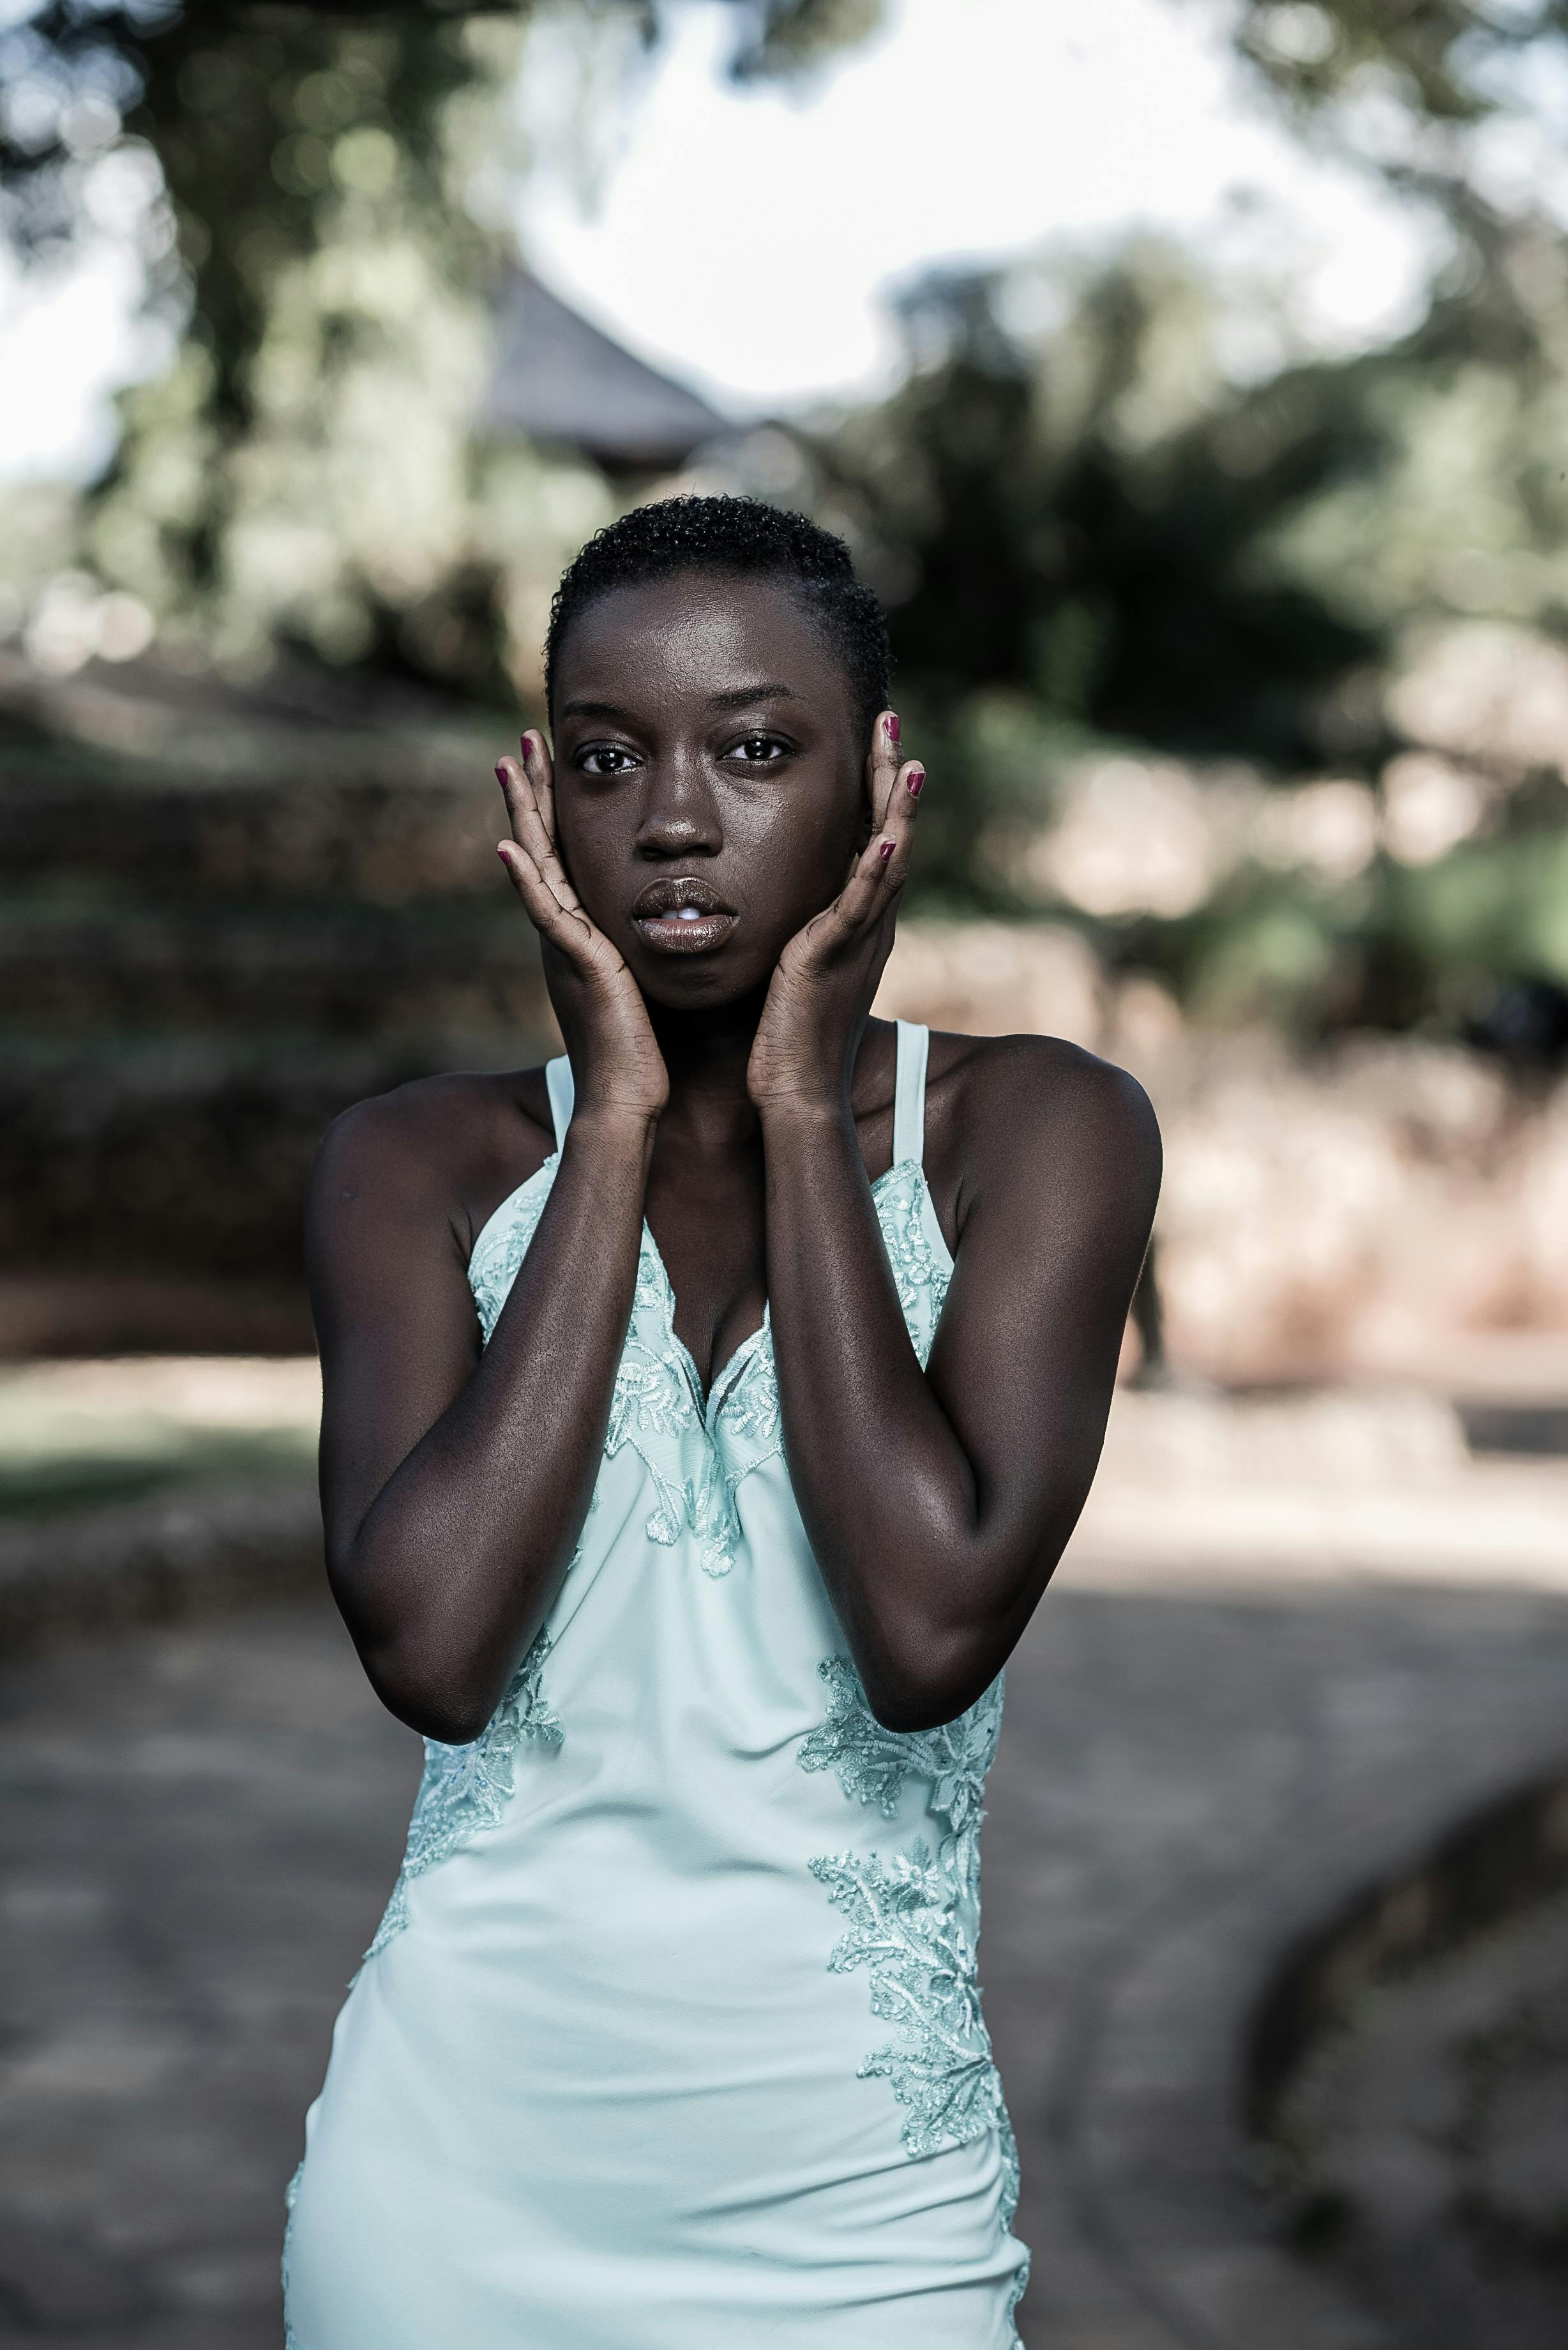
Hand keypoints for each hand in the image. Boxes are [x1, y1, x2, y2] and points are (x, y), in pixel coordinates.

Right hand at [496, 735, 667, 1125]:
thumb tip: (666, 923)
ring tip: (509, 765)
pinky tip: (509, 847)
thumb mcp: (641, 981)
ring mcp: (565, 946)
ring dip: (522, 815)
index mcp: (583, 931)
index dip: (558, 808)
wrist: (629, 1097)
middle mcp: (566, 931)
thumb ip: (640, 949)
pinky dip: (526, 881)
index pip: (566, 854)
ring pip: (538, 866)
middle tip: (525, 739)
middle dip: (534, 792)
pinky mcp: (576, 965)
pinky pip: (545, 914)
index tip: (557, 761)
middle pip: (544, 845)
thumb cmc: (642, 1049)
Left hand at [747, 712, 922, 1114]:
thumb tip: (783, 903)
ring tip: (906, 755)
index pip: (872, 840)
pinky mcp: (835, 958)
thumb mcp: (795, 966)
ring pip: (887, 860)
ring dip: (897, 806)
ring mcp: (858, 940)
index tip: (874, 741)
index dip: (876, 789)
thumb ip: (798, 930)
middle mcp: (868, 925)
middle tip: (890, 720)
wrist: (796, 1091)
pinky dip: (878, 866)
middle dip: (890, 777)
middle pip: (890, 835)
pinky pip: (861, 904)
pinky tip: (887, 831)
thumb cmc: (787, 1037)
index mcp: (856, 922)